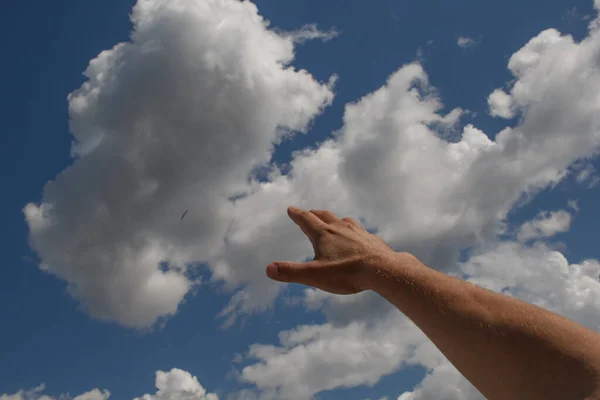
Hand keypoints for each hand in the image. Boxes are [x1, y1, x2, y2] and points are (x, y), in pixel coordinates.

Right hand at [265, 206, 397, 294]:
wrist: (382, 269)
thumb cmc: (347, 273)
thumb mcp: (315, 275)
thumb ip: (291, 272)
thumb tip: (268, 269)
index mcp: (324, 235)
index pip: (306, 220)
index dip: (297, 215)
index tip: (291, 208)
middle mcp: (340, 228)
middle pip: (325, 216)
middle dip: (315, 214)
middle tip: (310, 212)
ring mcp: (358, 232)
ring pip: (344, 221)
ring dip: (335, 219)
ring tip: (334, 221)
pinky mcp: (372, 239)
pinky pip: (360, 231)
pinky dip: (354, 231)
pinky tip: (358, 238)